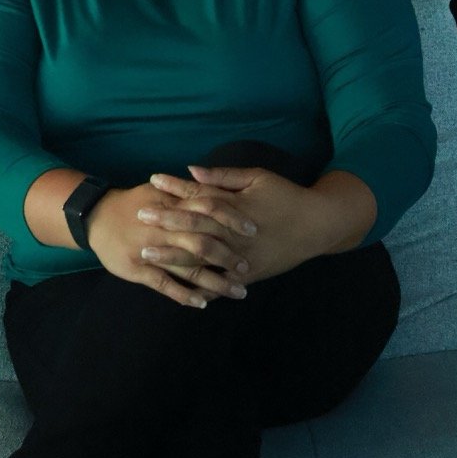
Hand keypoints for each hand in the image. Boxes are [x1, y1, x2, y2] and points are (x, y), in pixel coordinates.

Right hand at [85, 183, 252, 308]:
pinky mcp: (138, 269)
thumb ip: (185, 192)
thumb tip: (214, 188)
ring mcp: (151, 249)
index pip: (208, 210)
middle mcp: (164, 228)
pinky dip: (184, 294)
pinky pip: (165, 284)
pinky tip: (203, 302)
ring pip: (188, 268)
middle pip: (202, 242)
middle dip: (228, 256)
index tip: (254, 230)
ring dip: (214, 281)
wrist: (97, 217)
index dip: (231, 220)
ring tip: (237, 291)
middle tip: (248, 267)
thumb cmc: (134, 203)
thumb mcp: (159, 191)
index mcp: (171, 205)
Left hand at [145, 167, 323, 284]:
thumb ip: (224, 176)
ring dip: (172, 255)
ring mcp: (240, 257)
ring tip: (147, 253)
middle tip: (139, 216)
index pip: (198, 194)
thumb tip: (192, 170)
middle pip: (193, 226)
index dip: (174, 188)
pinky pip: (219, 283)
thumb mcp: (258, 177)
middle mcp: (234, 233)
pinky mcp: (248, 274)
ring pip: (201, 258)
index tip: (152, 181)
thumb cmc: (286, 196)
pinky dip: (199, 286)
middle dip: (165, 221)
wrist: (317, 226)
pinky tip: (178, 288)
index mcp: (235, 206)